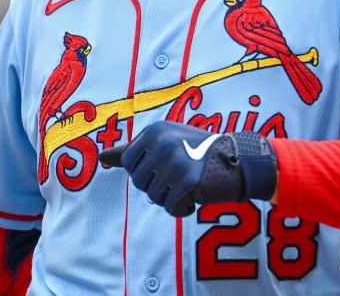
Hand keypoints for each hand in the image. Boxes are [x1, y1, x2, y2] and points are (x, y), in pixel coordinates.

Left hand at [100, 121, 277, 217]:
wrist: (238, 160)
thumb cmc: (198, 152)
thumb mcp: (165, 142)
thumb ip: (132, 151)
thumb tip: (101, 158)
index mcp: (155, 131)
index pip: (128, 163)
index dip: (145, 171)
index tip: (165, 165)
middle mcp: (163, 143)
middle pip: (139, 182)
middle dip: (157, 186)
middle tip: (180, 176)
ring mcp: (176, 162)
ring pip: (154, 196)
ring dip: (170, 197)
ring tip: (189, 184)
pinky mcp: (188, 182)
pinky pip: (170, 207)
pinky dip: (181, 207)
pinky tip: (195, 196)